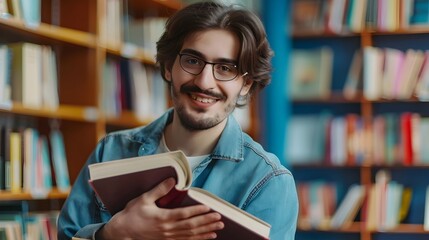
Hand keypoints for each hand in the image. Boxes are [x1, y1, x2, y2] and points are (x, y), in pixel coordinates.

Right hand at [96, 178, 223, 239]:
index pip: (184, 215)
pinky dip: (198, 239)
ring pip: (190, 235)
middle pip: (191, 226)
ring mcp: (168, 237)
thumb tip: (172, 180)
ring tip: (218, 227)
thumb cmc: (132, 214)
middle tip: (219, 218)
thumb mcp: (143, 199)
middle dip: (206, 222)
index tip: (209, 208)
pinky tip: (208, 236)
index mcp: (162, 218)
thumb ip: (159, 190)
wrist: (123, 232)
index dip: (197, 212)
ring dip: (205, 231)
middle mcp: (167, 229)